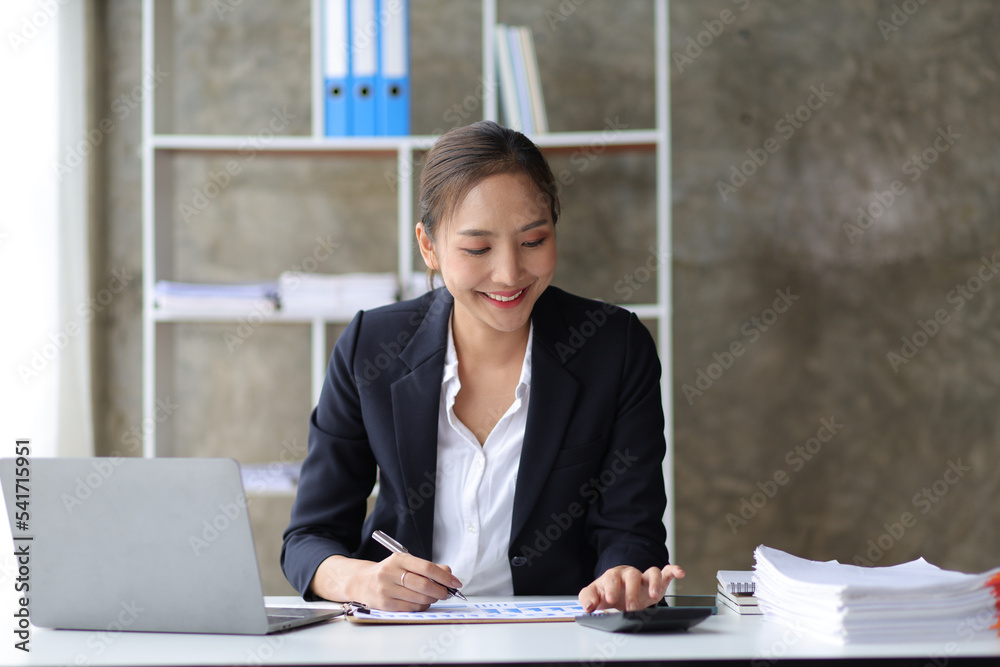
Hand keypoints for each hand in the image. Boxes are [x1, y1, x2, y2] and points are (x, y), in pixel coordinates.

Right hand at [310, 553, 462, 611]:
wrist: (361, 582)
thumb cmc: (389, 572)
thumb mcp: (406, 563)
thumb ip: (428, 567)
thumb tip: (448, 573)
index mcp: (399, 559)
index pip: (427, 568)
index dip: (444, 577)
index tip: (455, 582)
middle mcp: (390, 573)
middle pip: (424, 585)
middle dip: (440, 591)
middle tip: (447, 593)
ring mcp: (386, 589)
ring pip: (419, 599)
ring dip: (431, 600)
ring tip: (433, 597)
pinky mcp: (384, 604)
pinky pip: (410, 608)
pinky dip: (421, 607)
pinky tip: (421, 603)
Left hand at [578, 564, 684, 612]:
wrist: (620, 589)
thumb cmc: (608, 592)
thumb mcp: (595, 595)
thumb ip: (588, 598)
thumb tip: (588, 607)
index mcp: (613, 576)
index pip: (611, 578)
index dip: (611, 588)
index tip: (611, 600)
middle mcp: (630, 574)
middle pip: (632, 575)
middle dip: (632, 591)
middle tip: (631, 608)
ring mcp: (644, 576)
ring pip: (651, 572)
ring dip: (654, 583)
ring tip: (654, 596)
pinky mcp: (658, 580)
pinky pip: (667, 571)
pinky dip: (674, 570)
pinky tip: (680, 573)